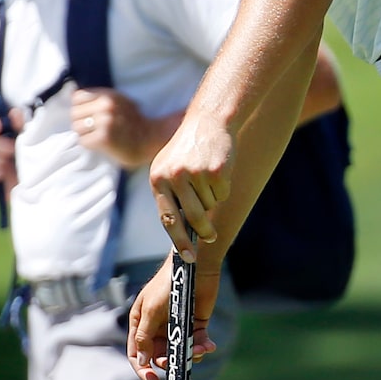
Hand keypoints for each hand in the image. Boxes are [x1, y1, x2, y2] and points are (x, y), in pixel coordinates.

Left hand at [70, 87, 163, 166]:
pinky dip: (89, 144)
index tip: (89, 115)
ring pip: (76, 128)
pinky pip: (83, 141)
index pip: (77, 97)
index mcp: (108, 95)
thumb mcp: (119, 102)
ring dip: (84, 134)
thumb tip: (72, 96)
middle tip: (94, 129)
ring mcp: (105, 122)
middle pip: (74, 113)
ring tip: (97, 136)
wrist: (148, 141)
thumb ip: (99, 98)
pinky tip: (100, 144)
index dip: (80, 108)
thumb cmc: (132, 122)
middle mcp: (106, 106)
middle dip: (81, 122)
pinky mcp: (104, 138)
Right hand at [126, 252, 219, 379]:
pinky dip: (202, 346)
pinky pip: (196, 342)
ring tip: (200, 349)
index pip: (137, 353)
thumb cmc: (168, 284)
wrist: (195, 266)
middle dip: (170, 362)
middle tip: (179, 361)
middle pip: (159, 356)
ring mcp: (175, 326)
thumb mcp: (151, 311)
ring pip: (180, 351)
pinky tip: (208, 345)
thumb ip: (145, 337)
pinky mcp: (194, 324)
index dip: (143, 369)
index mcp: (141, 323)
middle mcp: (157, 328)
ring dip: (190, 355)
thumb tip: (142, 361)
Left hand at [150, 107, 236, 251]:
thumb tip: (181, 233)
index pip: (167, 218)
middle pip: (192, 217)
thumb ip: (170, 196)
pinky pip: (222, 193)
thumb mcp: (169, 169)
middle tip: (210, 237)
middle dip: (203, 230)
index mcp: (157, 179)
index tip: (188, 257)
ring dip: (212, 198)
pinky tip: (217, 169)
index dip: (179, 240)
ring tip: (207, 177)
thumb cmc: (187, 150)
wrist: (207, 121)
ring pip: (210, 205)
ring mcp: (194, 173)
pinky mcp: (215, 170)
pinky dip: (223, 188)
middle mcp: (173, 176)